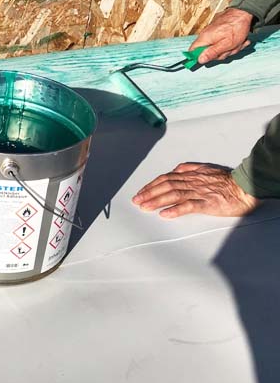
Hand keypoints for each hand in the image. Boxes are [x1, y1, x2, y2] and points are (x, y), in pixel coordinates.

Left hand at [132, 163, 259, 217]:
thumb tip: (176, 169)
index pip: (166, 178)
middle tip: (137, 201)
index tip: (141, 192)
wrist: (246, 186)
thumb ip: (190, 168)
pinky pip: (189, 206)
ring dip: (157, 201)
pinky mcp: (208, 203)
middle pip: (166, 186)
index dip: (151, 185)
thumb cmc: (228, 179)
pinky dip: (175, 210)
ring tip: (145, 207)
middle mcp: (192, 182)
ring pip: (173, 195)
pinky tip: (165, 214)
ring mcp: (200, 192)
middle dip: (149, 193)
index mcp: (191, 174)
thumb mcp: (206, 168)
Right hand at [189, 8, 252, 64]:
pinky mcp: (217, 32)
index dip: (198, 58)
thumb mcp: (226, 44)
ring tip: (236, 43)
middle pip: (208, 52)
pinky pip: (222, 43)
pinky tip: (238, 40)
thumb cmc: (236, 27)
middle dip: (221, 54)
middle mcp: (205, 36)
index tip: (209, 59)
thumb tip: (200, 60)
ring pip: (217, 49)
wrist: (243, 13)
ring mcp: (211, 34)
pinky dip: (230, 44)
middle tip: (230, 49)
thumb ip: (212, 52)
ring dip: (229, 49)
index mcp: (205, 38)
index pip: (192, 51)